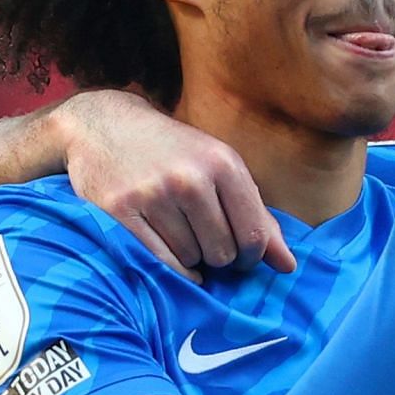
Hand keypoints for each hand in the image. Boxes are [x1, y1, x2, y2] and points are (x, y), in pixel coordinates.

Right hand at [55, 90, 295, 281]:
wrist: (106, 126)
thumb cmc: (174, 153)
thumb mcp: (221, 170)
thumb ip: (258, 217)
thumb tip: (288, 266)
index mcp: (223, 164)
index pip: (254, 236)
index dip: (252, 256)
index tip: (241, 254)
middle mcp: (189, 178)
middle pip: (223, 253)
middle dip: (219, 256)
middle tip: (205, 240)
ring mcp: (152, 195)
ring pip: (191, 260)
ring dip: (190, 257)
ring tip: (179, 233)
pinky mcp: (119, 211)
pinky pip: (159, 261)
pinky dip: (169, 268)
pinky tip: (170, 254)